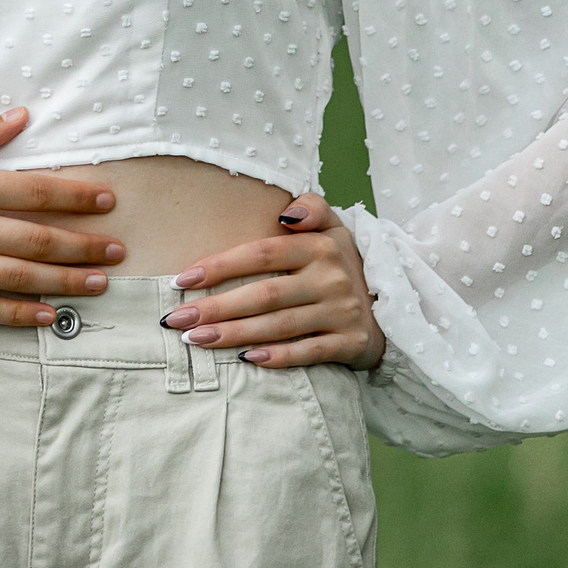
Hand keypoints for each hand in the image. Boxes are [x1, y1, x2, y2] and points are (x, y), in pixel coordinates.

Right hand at [0, 108, 124, 329]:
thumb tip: (23, 118)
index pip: (34, 192)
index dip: (76, 198)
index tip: (108, 202)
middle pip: (36, 240)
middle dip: (82, 247)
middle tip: (118, 252)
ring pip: (17, 278)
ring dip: (63, 283)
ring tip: (97, 286)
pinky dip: (16, 314)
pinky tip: (45, 316)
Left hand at [158, 192, 385, 369]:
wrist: (391, 306)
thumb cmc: (339, 264)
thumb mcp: (333, 227)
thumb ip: (310, 208)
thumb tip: (285, 213)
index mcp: (320, 246)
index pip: (261, 253)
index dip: (219, 266)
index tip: (181, 280)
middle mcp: (332, 278)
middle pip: (264, 294)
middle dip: (215, 307)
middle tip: (175, 320)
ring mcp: (342, 312)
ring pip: (279, 325)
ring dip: (234, 334)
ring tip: (195, 340)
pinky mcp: (351, 343)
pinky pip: (309, 352)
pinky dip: (278, 357)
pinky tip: (246, 360)